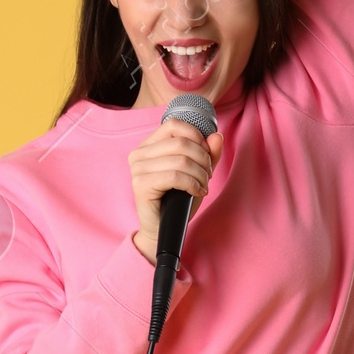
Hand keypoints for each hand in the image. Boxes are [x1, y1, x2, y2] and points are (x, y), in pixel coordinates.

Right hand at [128, 120, 222, 260]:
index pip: (174, 125)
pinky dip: (192, 184)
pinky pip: (175, 176)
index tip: (206, 155)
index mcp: (148, 145)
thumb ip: (207, 154)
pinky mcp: (140, 185)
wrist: (163, 228)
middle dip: (202, 159)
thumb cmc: (177, 199)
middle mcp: (138, 154)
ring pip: (181, 160)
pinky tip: (197, 191)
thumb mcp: (196, 172)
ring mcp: (137, 169)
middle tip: (208, 175)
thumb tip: (216, 136)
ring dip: (200, 174)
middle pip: (181, 143)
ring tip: (203, 185)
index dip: (196, 137)